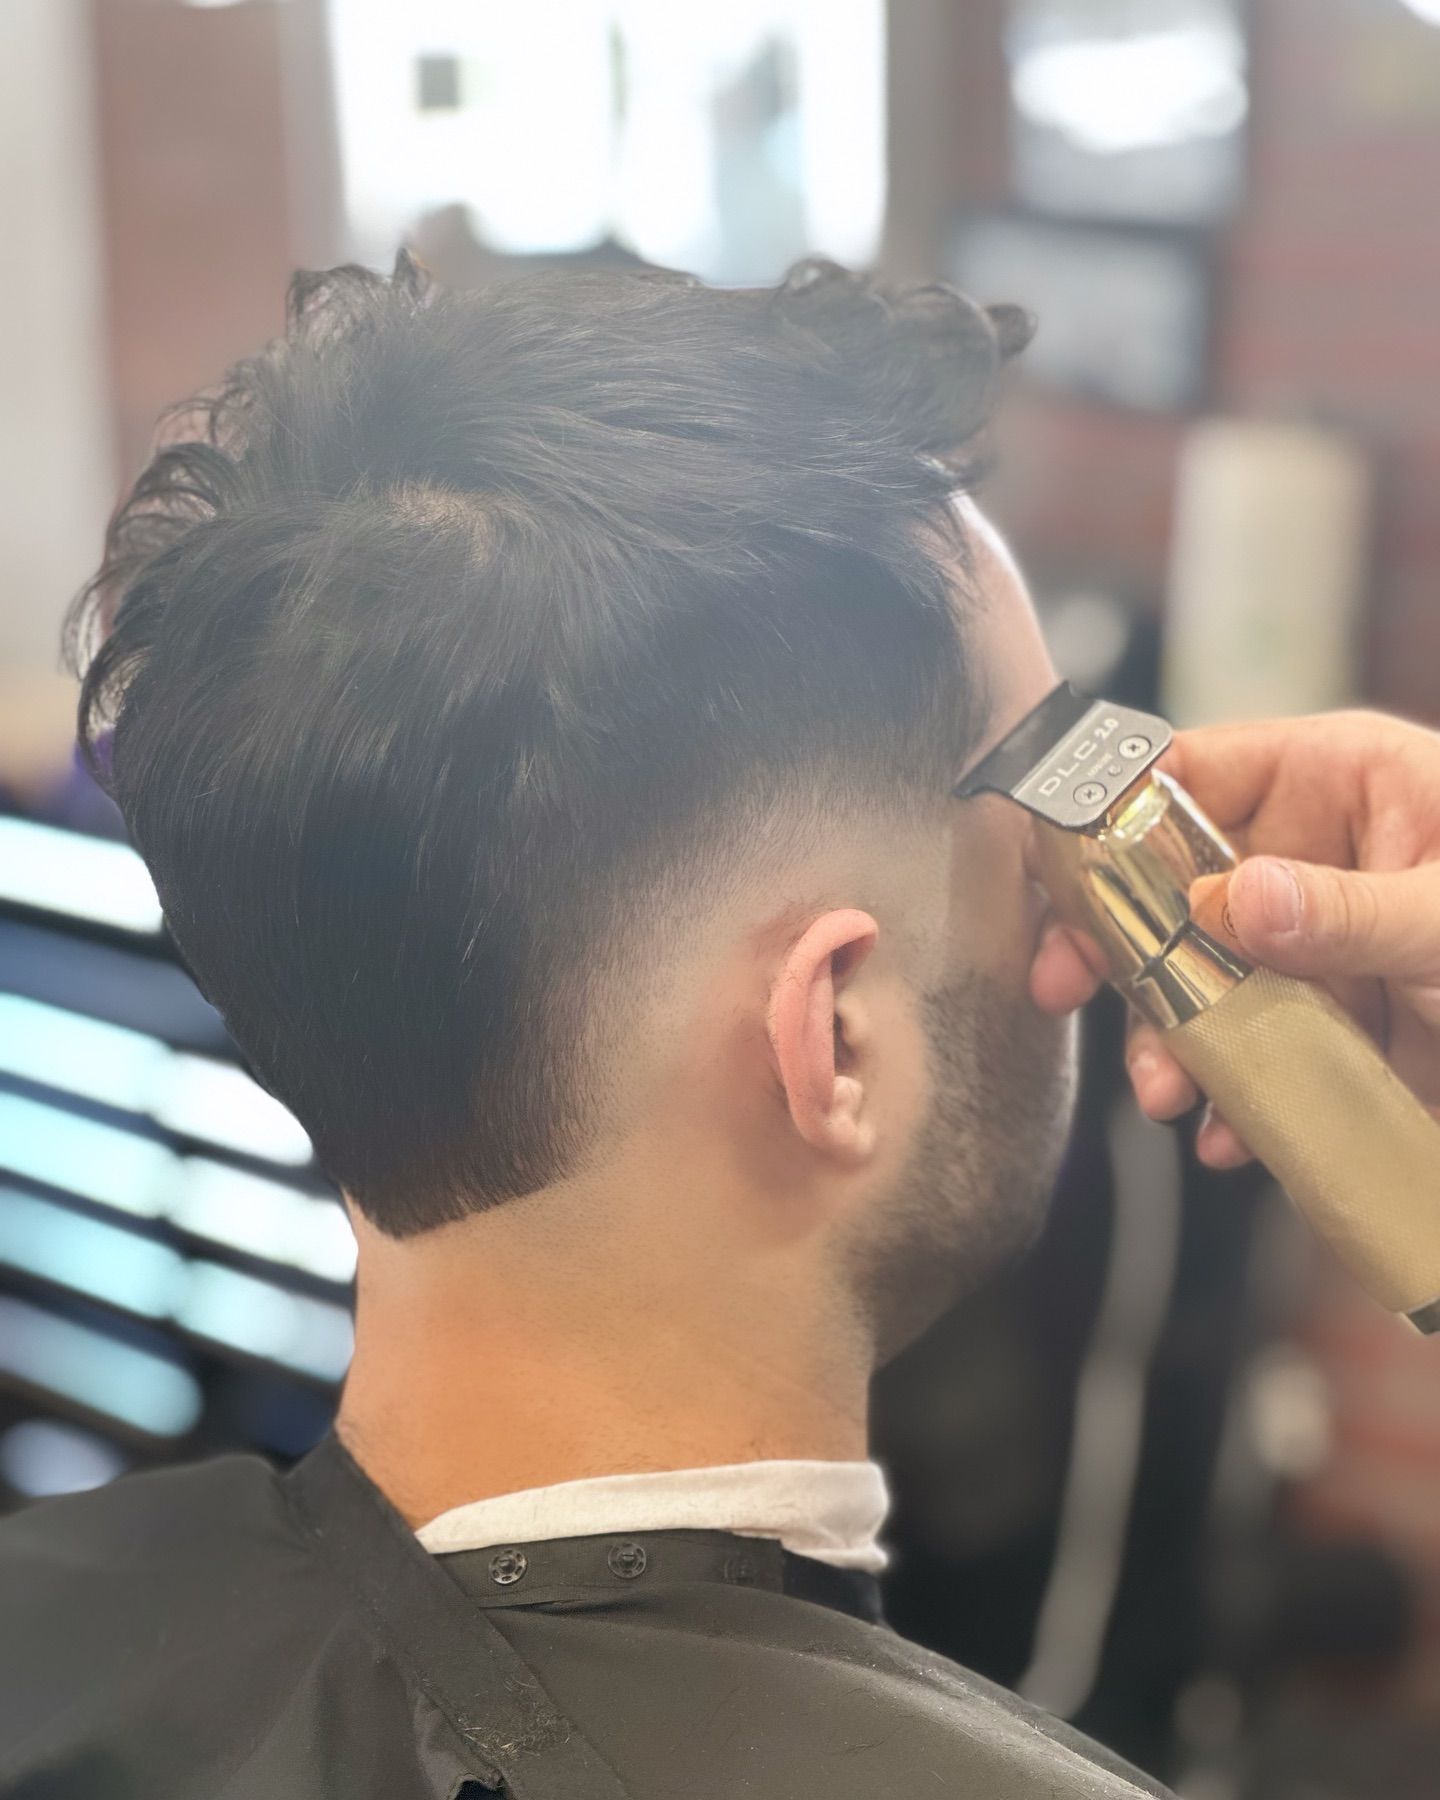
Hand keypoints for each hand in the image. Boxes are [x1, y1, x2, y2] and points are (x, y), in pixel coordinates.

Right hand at [1029, 709, 1439, 1166]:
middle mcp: (1324, 848)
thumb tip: (1236, 902)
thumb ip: (1353, 908)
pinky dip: (1243, 1093)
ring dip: (1181, 1040)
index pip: (1201, 770)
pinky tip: (1231, 1136)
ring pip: (1217, 976)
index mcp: (1348, 779)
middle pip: (1184, 884)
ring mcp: (1333, 936)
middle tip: (1070, 992)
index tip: (1067, 881)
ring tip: (1170, 1098)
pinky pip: (1271, 1042)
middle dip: (1134, 952)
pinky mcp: (1353, 1014)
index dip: (1121, 816)